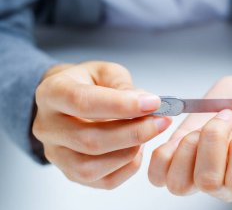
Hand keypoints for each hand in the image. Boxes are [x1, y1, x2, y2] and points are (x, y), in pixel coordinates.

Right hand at [33, 61, 171, 188]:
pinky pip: (103, 181)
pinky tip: (137, 149)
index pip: (82, 102)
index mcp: (53, 93)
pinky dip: (128, 167)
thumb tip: (146, 104)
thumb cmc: (88, 83)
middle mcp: (48, 127)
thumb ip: (124, 86)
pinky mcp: (71, 173)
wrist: (69, 99)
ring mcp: (56, 154)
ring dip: (130, 152)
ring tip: (148, 133)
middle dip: (133, 133)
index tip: (153, 103)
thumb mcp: (106, 72)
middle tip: (161, 121)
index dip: (121, 105)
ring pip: (92, 167)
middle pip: (89, 140)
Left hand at [148, 75, 231, 202]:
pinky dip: (164, 152)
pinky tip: (183, 132)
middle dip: (215, 139)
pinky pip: (158, 172)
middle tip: (228, 116)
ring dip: (189, 146)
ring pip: (179, 183)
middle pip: (208, 182)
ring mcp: (200, 171)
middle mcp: (227, 184)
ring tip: (205, 125)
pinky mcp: (179, 156)